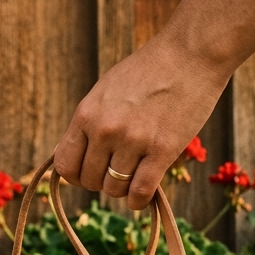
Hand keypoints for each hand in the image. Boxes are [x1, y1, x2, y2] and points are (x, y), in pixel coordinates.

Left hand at [53, 36, 229, 209]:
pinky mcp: (163, 149)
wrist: (190, 54)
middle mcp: (105, 130)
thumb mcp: (105, 91)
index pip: (65, 164)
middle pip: (89, 180)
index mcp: (86, 115)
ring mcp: (133, 141)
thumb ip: (89, 122)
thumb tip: (74, 154)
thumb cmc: (147, 71)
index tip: (87, 174)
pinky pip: (141, 190)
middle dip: (100, 182)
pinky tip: (141, 198)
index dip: (74, 176)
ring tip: (132, 179)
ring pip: (114, 188)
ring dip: (121, 190)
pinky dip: (138, 201)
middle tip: (115, 175)